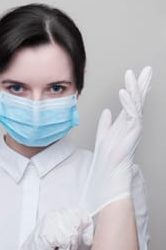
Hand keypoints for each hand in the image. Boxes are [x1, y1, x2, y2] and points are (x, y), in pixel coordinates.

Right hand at [13, 207, 92, 249]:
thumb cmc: (44, 247)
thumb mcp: (59, 233)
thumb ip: (71, 226)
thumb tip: (87, 225)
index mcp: (57, 213)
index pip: (77, 212)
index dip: (86, 224)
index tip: (87, 238)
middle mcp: (55, 216)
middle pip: (77, 224)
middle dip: (77, 240)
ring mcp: (52, 224)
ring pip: (73, 235)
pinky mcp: (50, 234)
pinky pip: (66, 244)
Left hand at [80, 67, 151, 215]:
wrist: (108, 180)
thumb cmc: (105, 163)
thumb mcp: (102, 138)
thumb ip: (105, 124)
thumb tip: (106, 111)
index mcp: (123, 125)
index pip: (130, 103)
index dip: (134, 89)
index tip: (136, 75)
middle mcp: (130, 127)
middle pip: (138, 102)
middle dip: (142, 84)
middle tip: (147, 69)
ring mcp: (132, 131)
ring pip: (137, 106)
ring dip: (136, 89)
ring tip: (135, 74)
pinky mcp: (131, 137)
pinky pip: (132, 117)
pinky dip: (128, 104)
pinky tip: (124, 92)